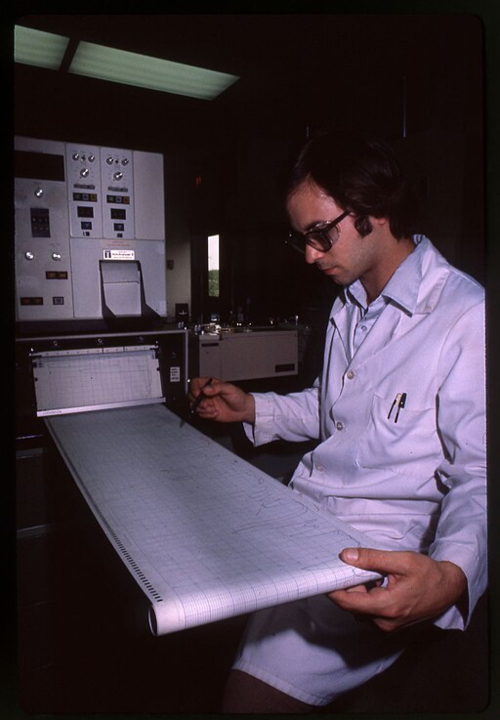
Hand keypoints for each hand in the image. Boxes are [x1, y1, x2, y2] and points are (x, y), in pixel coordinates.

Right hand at [189, 377, 255, 423]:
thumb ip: (217, 388)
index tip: (198, 394)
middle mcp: (206, 393)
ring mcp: (206, 402)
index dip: (194, 388)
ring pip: (194, 406)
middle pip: (191, 395)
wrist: (243, 410)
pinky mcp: (207, 411)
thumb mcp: (229, 389)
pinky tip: (215, 413)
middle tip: (206, 405)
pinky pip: (200, 414)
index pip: (195, 383)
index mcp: (210, 384)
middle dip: (198, 402)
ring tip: (213, 410)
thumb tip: (205, 389)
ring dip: (202, 410)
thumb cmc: (238, 397)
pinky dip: (207, 415)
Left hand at [329, 547, 466, 631]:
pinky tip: (375, 581)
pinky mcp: (389, 624)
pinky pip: (368, 610)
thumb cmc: (428, 574)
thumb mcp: (401, 561)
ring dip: (357, 590)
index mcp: (386, 607)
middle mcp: (384, 622)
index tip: (322, 573)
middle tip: (345, 564)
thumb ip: (372, 559)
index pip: (347, 602)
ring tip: (367, 572)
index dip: (331, 588)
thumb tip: (346, 555)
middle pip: (351, 604)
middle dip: (346, 585)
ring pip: (359, 608)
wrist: (449, 589)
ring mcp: (386, 626)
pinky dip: (366, 596)